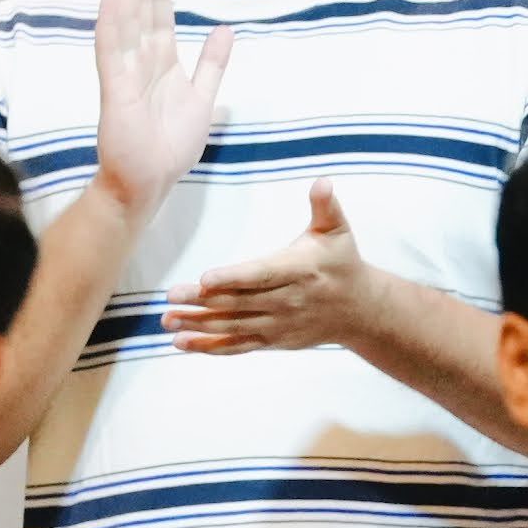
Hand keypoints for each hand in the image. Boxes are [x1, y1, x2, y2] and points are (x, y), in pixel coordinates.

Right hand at [92, 0, 234, 213]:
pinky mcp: (116, 91)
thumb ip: (212, 64)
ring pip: (127, 18)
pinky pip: (111, 52)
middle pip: (143, 3)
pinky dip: (111, 24)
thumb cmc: (169, 146)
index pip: (160, 7)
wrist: (149, 184)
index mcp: (161, 58)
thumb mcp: (202, 98)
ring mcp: (125, 72)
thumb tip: (227, 29)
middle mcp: (140, 59)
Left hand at [174, 181, 379, 355]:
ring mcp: (279, 324)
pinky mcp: (273, 341)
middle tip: (170, 297)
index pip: (261, 275)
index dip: (232, 279)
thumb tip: (322, 181)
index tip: (204, 279)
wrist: (360, 310)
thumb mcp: (338, 231)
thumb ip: (326, 206)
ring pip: (233, 326)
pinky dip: (210, 347)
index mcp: (299, 271)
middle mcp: (287, 301)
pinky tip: (182, 343)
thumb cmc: (342, 262)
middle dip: (202, 301)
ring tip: (167, 319)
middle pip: (239, 302)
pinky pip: (237, 346)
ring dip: (199, 325)